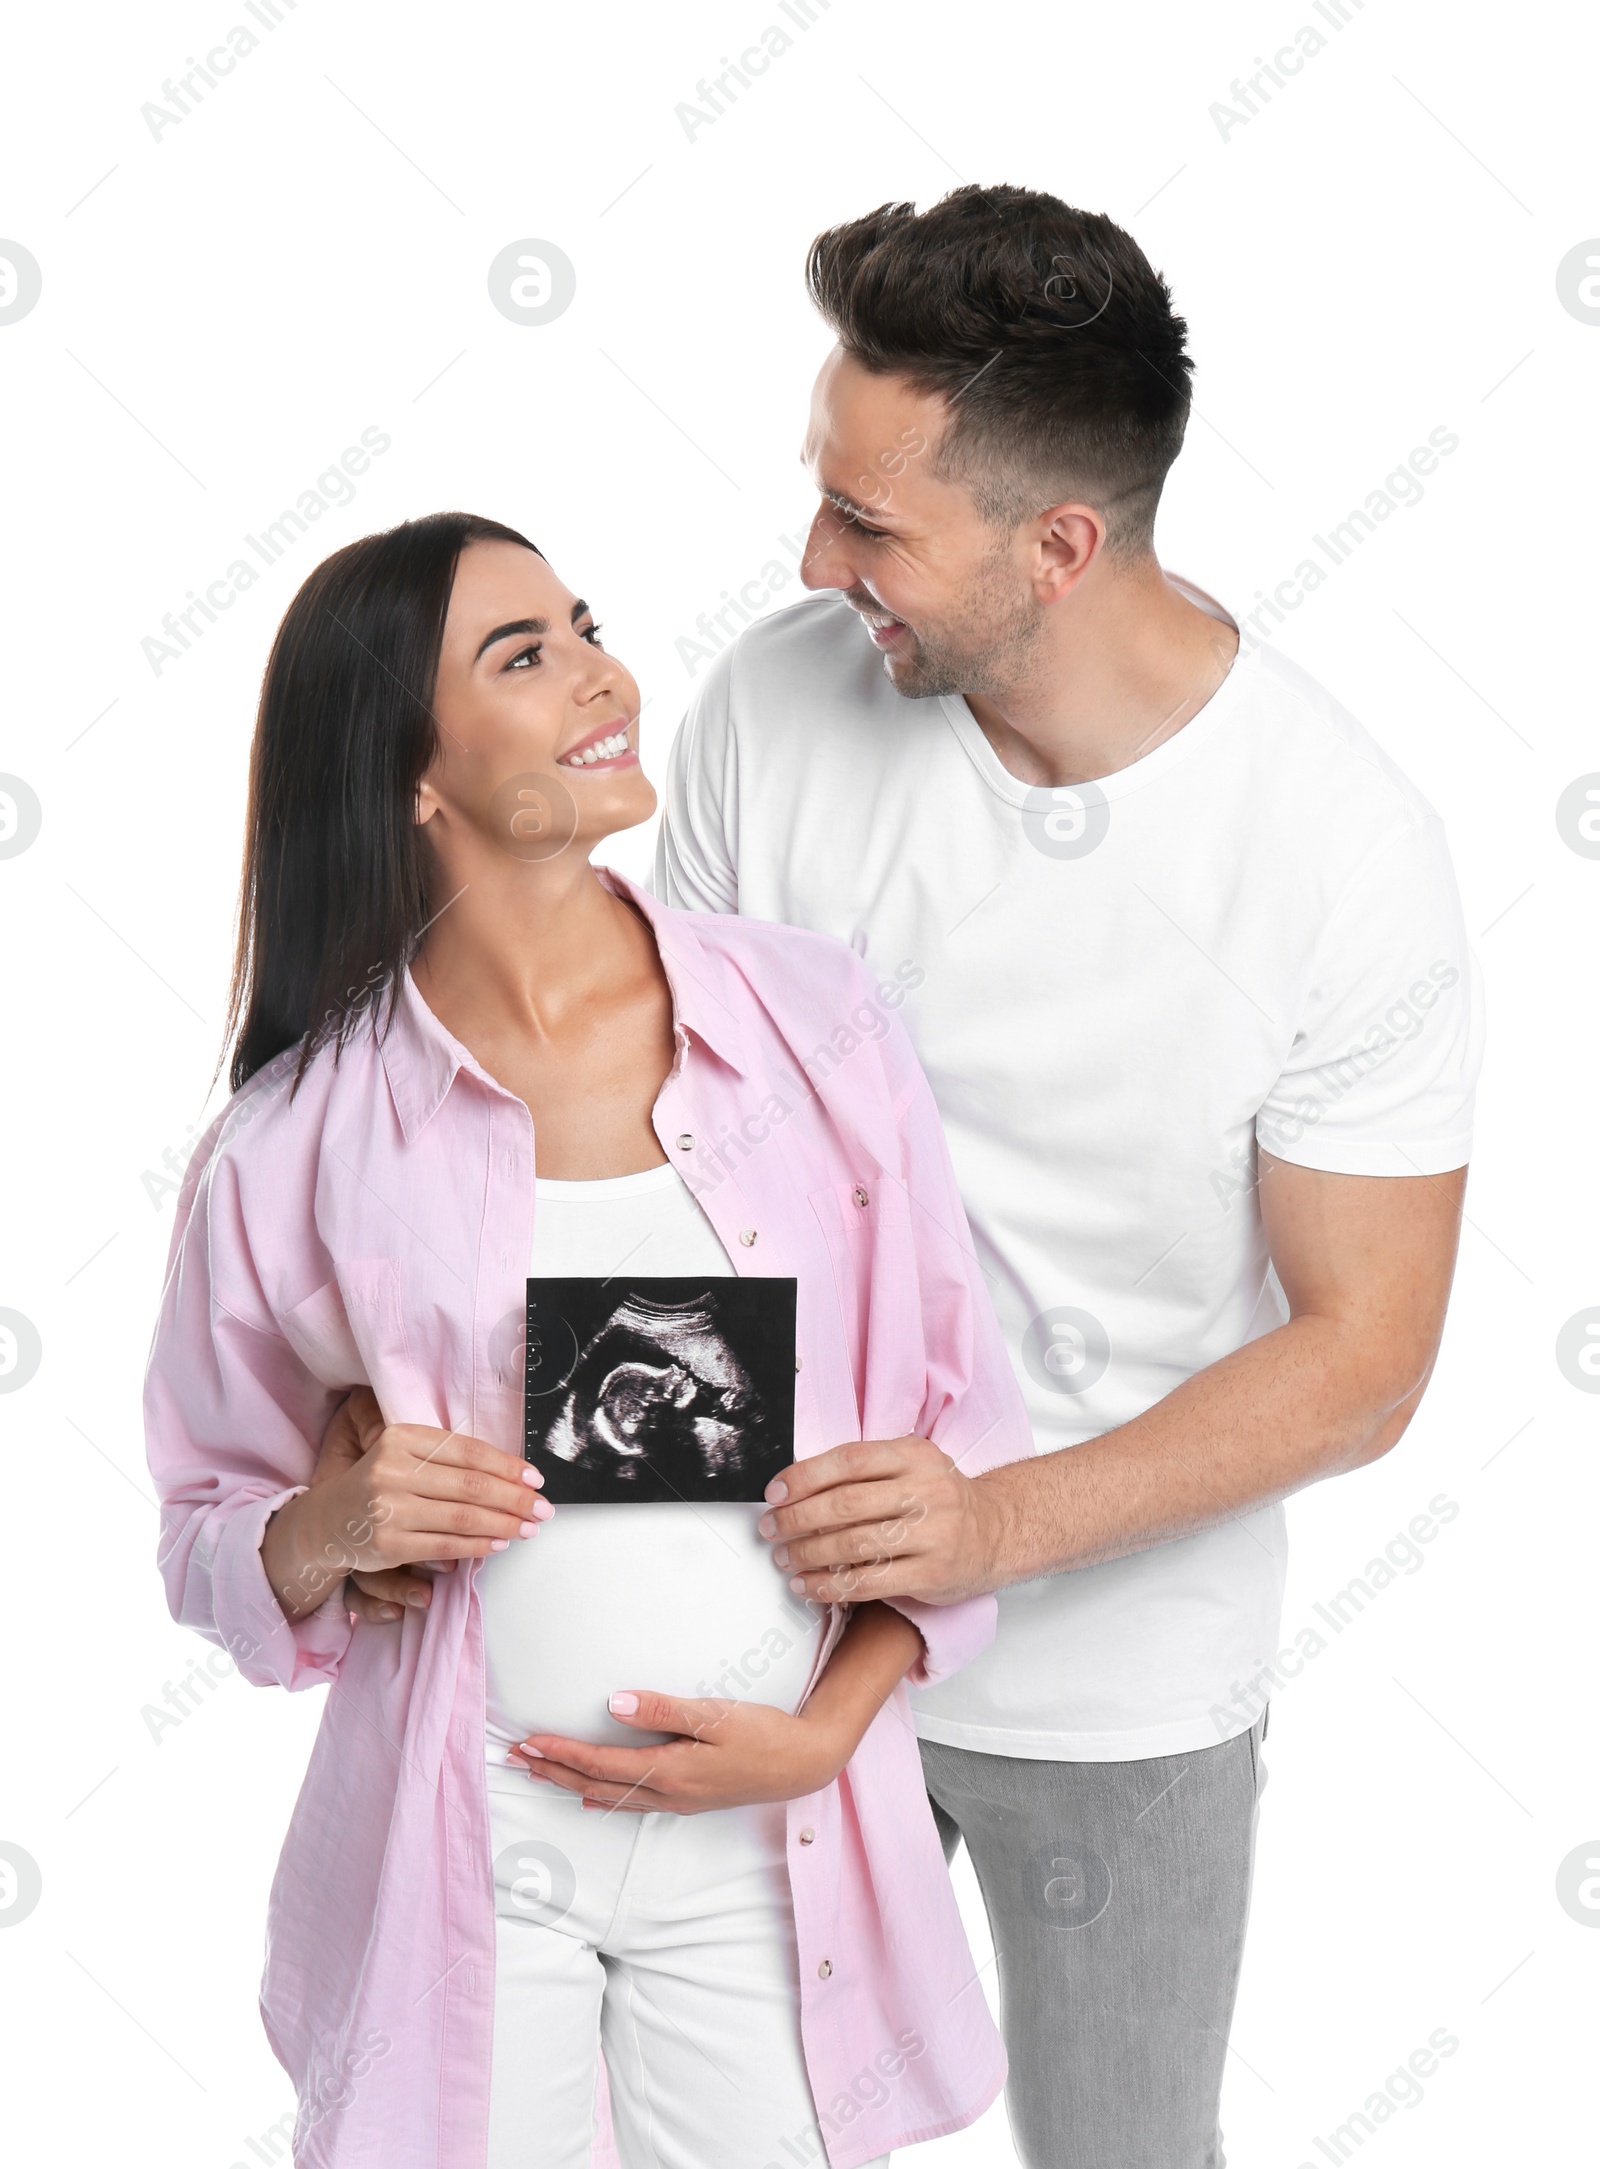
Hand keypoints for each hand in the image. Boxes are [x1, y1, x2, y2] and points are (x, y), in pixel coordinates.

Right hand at [262, 1391, 551, 1622]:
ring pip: (462, 1517)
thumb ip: (446, 1457)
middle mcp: (392, 1469)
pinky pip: (446, 1545)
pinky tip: (499, 1542)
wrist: (325, 1522)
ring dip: (504, 1524)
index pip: (467, 1450)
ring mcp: (388, 1507)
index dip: (507, 1465)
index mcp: (400, 1437)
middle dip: (515, 1498)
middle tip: (543, 1508)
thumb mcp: (404, 1455)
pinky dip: (479, 1545)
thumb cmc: (379, 1484)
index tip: (534, 1478)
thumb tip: (512, 1473)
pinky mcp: (388, 1543)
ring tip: (528, 1527)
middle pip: (470, 1485)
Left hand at [509, 1691, 852, 1814]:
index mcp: (668, 1770)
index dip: (561, 1752)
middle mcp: (666, 1792)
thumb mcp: (716, 1714)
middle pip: (596, 1783)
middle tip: (516, 1759)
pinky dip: (605, 1798)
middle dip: (554, 1770)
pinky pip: (633, 1803)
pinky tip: (594, 1799)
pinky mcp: (689, 1798)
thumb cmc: (763, 1733)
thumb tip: (613, 1705)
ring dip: (571, 1783)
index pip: (600, 1763)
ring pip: (611, 1795)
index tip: (528, 1742)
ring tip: (541, 1775)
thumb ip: (663, 1709)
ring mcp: (677, 1800)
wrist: (803, 1763)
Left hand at [757, 1435, 998, 1604]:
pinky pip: (869, 1582)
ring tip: (784, 1558)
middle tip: (770, 1529)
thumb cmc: (940, 1497)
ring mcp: (931, 1535)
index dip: (804, 1477)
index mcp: (914, 1455)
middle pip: (845, 1505)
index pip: (848, 1461)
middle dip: (797, 1519)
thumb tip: (797, 1486)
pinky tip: (808, 1585)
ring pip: (853, 1546)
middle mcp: (926, 1491)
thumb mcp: (913, 1465)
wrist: (996, 1531)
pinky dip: (830, 1586)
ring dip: (808, 1554)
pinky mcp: (931, 1574)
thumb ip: (866, 1469)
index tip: (775, 1494)